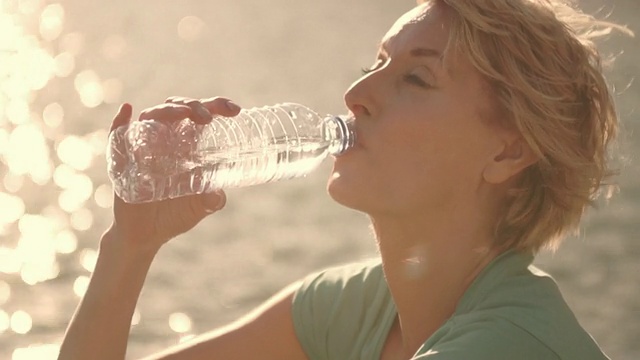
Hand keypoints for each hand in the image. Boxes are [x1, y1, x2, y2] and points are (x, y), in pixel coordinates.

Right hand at [106, 97, 241, 251]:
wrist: (146, 237)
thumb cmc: (175, 216)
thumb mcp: (200, 208)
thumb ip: (212, 200)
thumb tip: (217, 195)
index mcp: (187, 146)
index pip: (201, 116)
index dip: (217, 106)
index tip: (235, 110)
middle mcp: (165, 141)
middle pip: (178, 110)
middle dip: (194, 106)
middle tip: (208, 117)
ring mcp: (143, 148)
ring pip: (151, 117)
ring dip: (168, 110)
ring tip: (184, 114)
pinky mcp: (122, 161)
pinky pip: (117, 136)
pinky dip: (120, 122)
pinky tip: (127, 110)